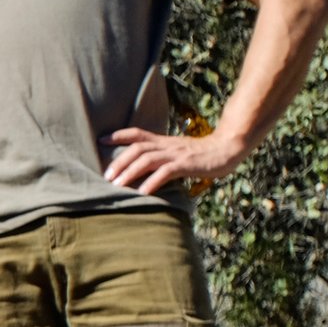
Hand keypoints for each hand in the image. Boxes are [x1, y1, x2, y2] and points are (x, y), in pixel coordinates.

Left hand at [103, 125, 244, 194]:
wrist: (227, 149)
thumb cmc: (201, 155)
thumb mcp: (177, 152)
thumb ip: (161, 158)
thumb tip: (142, 171)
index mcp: (163, 141)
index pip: (136, 134)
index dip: (118, 135)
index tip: (100, 140)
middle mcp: (166, 145)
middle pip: (137, 148)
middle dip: (119, 160)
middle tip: (105, 175)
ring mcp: (176, 154)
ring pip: (147, 159)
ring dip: (130, 172)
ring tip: (116, 185)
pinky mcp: (187, 164)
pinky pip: (166, 172)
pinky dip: (152, 182)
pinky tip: (142, 193)